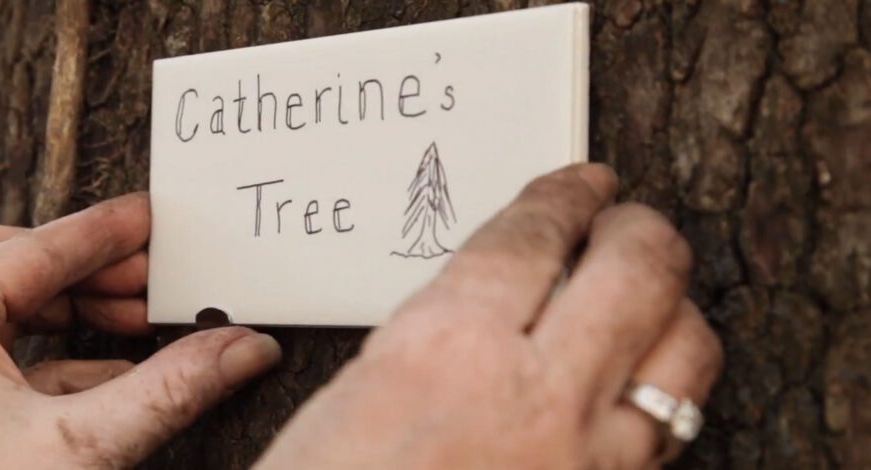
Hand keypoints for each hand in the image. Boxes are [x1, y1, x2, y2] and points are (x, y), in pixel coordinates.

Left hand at [0, 194, 281, 468]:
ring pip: (0, 308)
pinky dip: (57, 357)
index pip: (35, 250)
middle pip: (5, 262)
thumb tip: (245, 347)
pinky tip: (116, 375)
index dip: (105, 232)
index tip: (153, 217)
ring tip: (138, 322)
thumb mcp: (84, 446)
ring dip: (73, 311)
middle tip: (149, 276)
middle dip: (84, 268)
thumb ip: (172, 387)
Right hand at [257, 164, 722, 468]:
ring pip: (684, 350)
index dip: (567, 193)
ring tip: (651, 292)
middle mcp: (530, 395)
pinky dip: (668, 392)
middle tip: (627, 216)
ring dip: (674, 305)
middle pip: (633, 269)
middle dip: (640, 226)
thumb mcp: (339, 405)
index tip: (582, 179)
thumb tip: (479, 305)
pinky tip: (642, 388)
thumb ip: (422, 342)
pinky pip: (670, 436)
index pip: (532, 235)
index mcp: (442, 352)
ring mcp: (584, 460)